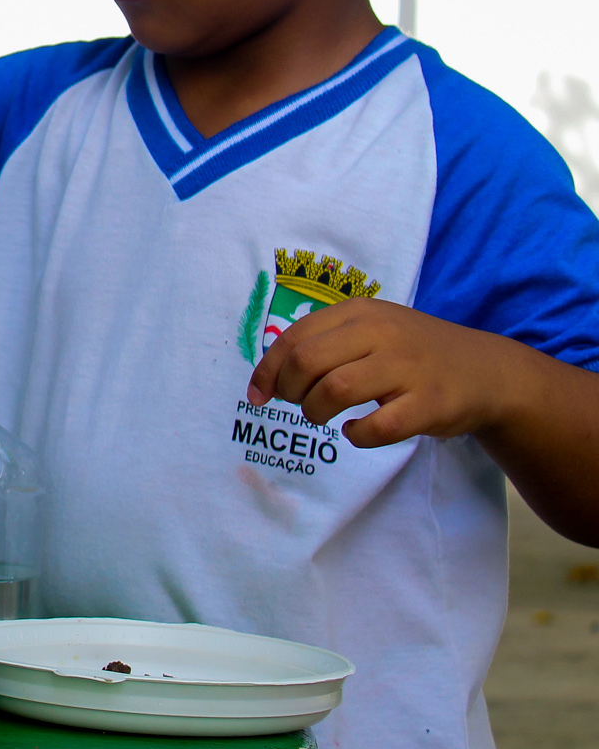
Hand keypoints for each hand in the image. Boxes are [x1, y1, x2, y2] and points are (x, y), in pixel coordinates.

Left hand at [245, 298, 531, 448]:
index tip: (259, 396)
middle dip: (291, 392)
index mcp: (360, 313)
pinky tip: (358, 432)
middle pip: (307, 363)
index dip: (268, 371)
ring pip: (335, 390)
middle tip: (301, 405)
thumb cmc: (413, 354)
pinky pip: (377, 426)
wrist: (489, 372)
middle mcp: (382, 333)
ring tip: (327, 417)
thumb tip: (267, 381)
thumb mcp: (371, 332)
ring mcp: (408, 367)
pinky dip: (357, 435)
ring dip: (317, 412)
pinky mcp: (430, 403)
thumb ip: (323, 345)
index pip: (294, 338)